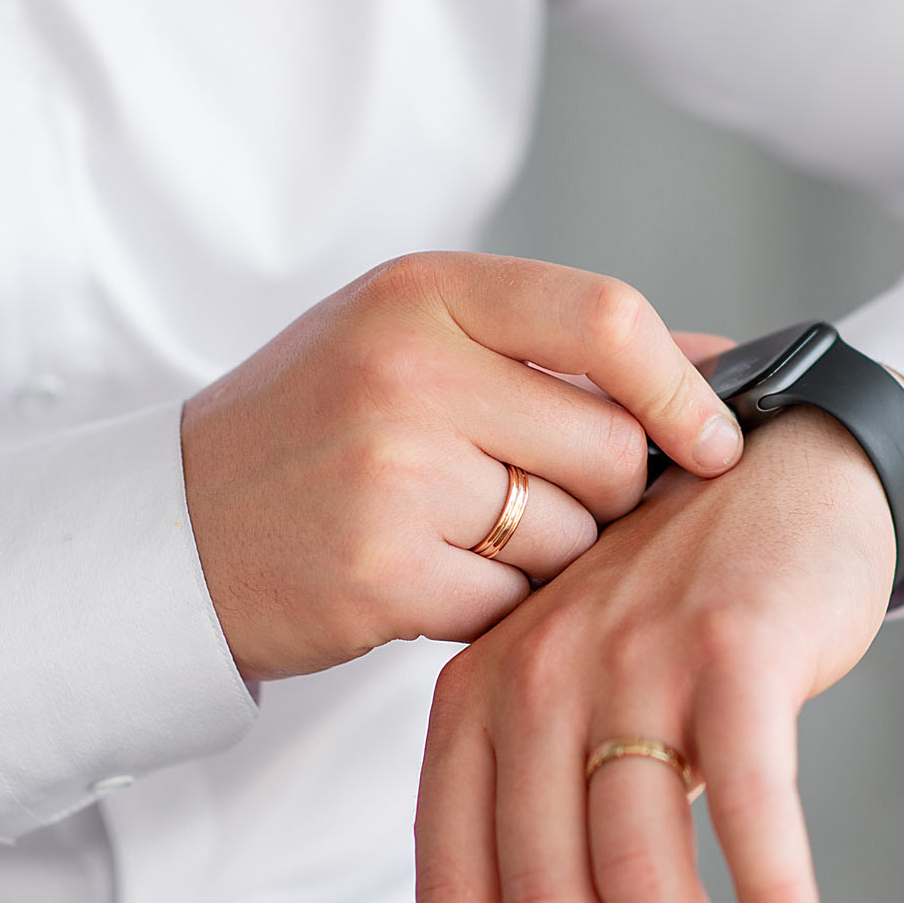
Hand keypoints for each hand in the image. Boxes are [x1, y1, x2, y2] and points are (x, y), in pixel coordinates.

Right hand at [183, 253, 745, 681]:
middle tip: (532, 498)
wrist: (174, 530)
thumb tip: (729, 368)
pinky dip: (495, 608)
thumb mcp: (415, 343)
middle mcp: (408, 371)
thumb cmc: (314, 430)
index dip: (683, 388)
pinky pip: (515, 604)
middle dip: (601, 492)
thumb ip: (559, 348)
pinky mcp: (382, 575)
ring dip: (546, 557)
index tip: (716, 442)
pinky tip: (431, 579)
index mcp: (422, 294)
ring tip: (458, 535)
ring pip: (571, 537)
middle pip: (608, 447)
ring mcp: (391, 474)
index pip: (606, 318)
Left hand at [414, 367, 903, 902]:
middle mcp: (534, 679)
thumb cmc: (676, 601)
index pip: (453, 889)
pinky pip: (749, 813)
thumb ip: (548, 801)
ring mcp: (630, 660)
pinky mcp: (732, 651)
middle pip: (545, 902)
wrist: (781, 465)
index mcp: (475, 699)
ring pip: (639, 877)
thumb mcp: (573, 687)